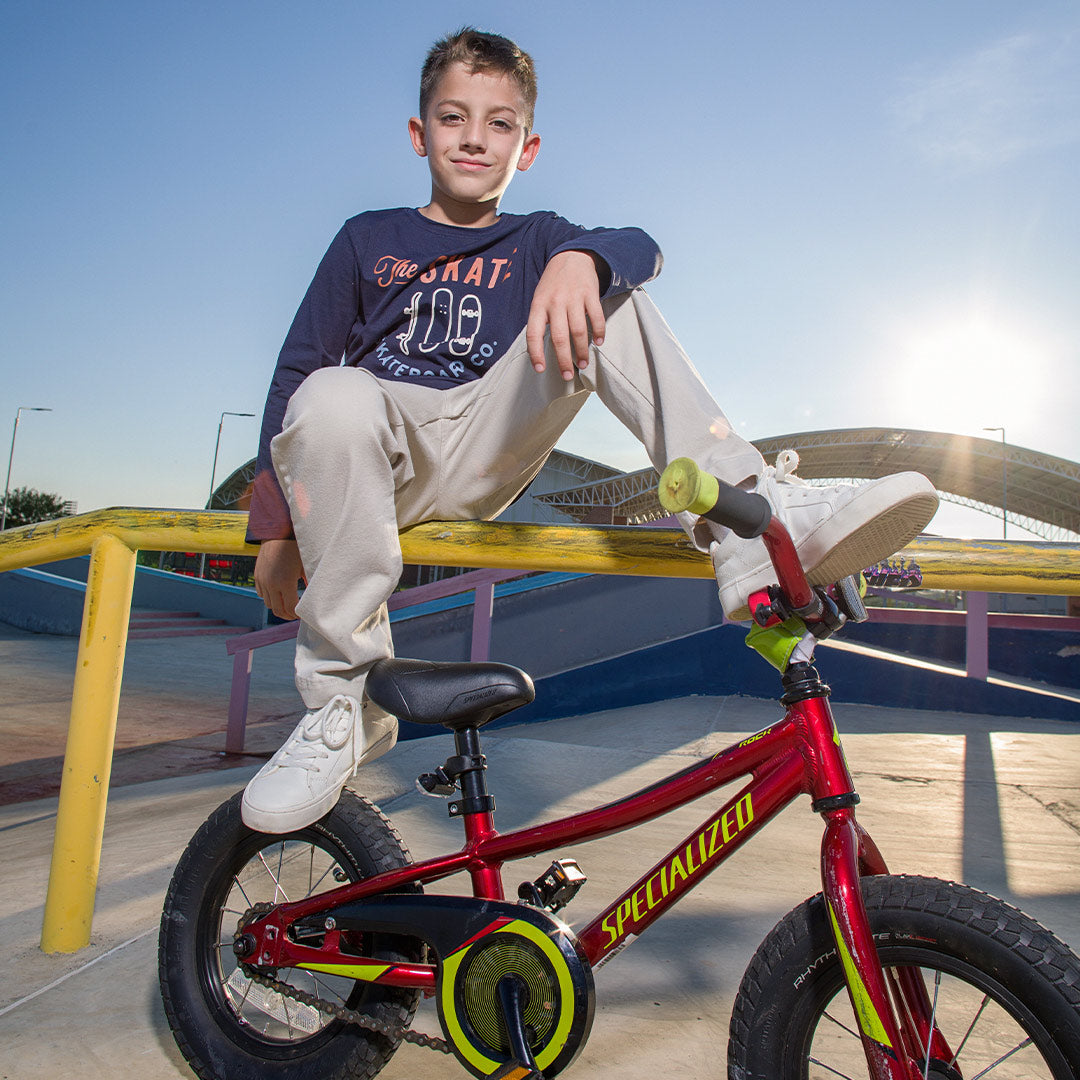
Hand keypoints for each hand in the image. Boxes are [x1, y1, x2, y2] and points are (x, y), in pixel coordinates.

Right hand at [253, 538, 305, 619]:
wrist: (278, 532)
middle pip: (278, 610)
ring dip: (278, 607)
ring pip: (268, 604)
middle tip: (296, 615)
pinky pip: (261, 594)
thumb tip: (316, 597)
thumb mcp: (305, 565)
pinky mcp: (257, 576)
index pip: (291, 608)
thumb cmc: (295, 547)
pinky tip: (279, 595)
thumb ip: (310, 582)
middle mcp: (271, 583)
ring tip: (289, 607)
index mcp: (285, 582)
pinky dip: (269, 598)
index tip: (304, 615)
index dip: (298, 615)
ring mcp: (262, 580)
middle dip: (288, 615)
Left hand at [525, 250, 606, 380]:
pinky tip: (599, 342)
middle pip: (559, 337)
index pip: (533, 333)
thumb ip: (541, 321)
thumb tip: (541, 350)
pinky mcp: (590, 293)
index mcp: (539, 305)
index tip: (540, 369)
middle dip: (564, 360)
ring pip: (579, 331)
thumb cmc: (553, 284)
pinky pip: (596, 317)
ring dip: (582, 351)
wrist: (572, 256)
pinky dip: (599, 332)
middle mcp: (555, 302)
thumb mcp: (540, 298)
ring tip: (584, 364)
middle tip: (567, 376)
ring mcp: (574, 297)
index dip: (535, 353)